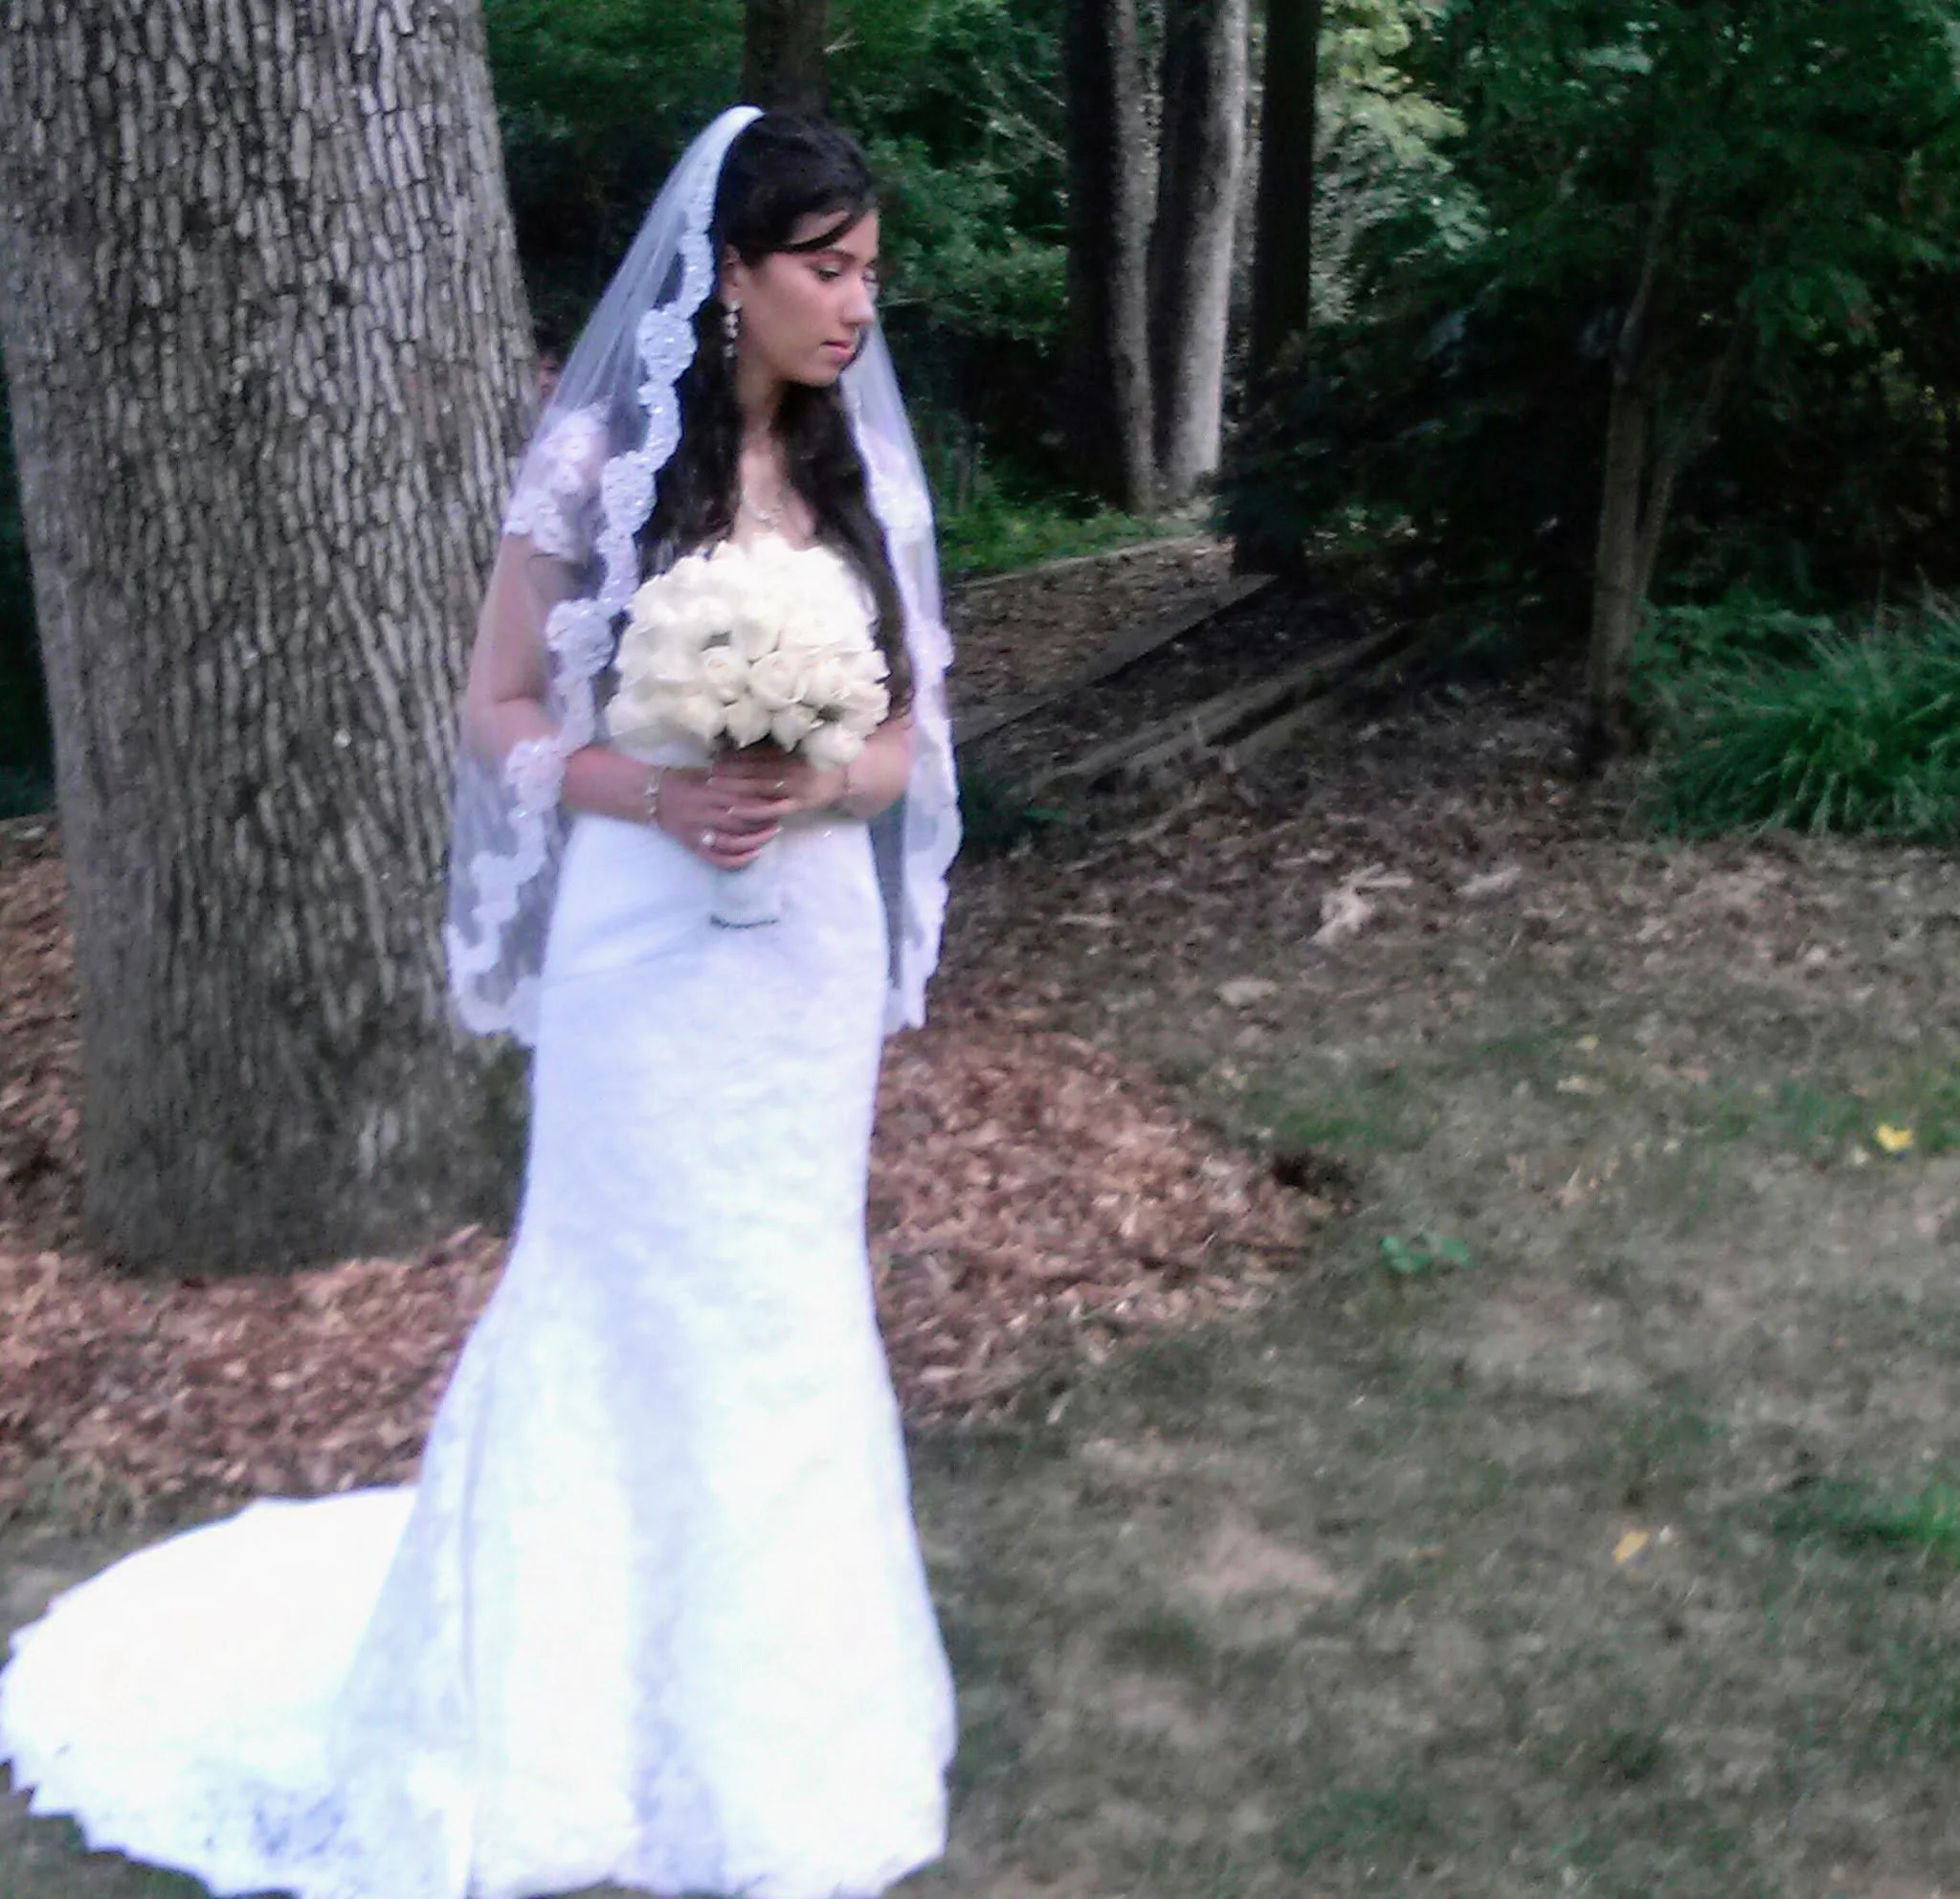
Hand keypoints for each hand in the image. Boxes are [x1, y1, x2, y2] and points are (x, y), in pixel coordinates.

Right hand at [652, 763, 794, 870]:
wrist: (650, 796)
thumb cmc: (680, 779)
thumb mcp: (704, 771)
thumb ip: (729, 776)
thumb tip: (758, 775)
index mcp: (707, 792)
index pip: (742, 798)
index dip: (764, 799)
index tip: (782, 796)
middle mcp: (704, 813)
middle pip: (742, 821)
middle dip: (765, 820)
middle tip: (783, 814)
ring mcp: (699, 832)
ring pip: (733, 842)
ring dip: (757, 840)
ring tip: (773, 833)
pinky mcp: (694, 846)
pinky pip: (718, 859)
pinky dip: (738, 860)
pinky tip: (755, 855)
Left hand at [708, 744, 846, 818]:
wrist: (849, 776)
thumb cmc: (821, 759)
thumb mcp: (802, 745)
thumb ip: (778, 744)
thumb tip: (748, 735)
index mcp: (791, 751)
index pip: (758, 752)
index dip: (736, 753)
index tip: (716, 752)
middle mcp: (792, 768)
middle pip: (755, 769)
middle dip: (730, 769)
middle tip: (709, 768)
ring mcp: (795, 788)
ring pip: (760, 787)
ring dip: (735, 786)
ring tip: (714, 784)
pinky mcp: (798, 805)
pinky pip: (772, 809)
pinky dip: (753, 809)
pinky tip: (734, 809)